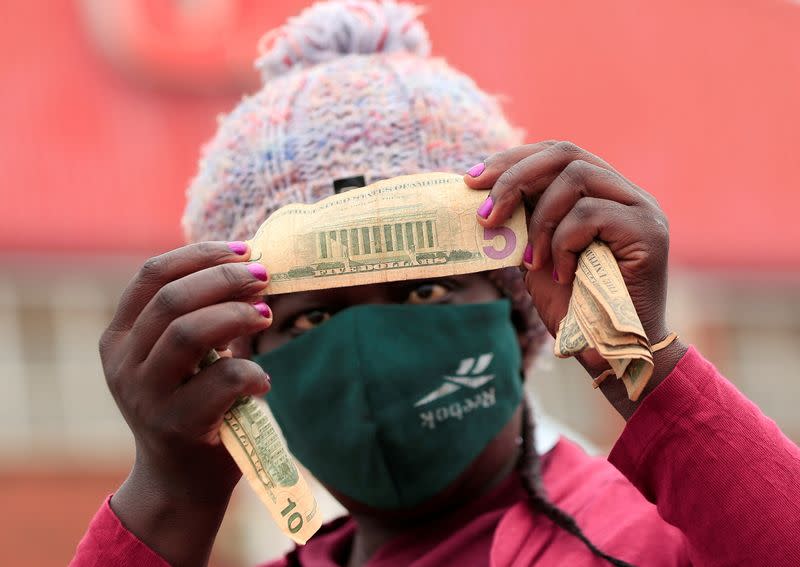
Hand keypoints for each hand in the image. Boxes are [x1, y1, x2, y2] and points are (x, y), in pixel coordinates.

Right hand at [100, 241, 272, 565]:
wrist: (180, 481)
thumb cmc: (191, 407)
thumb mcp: (180, 359)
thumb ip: (198, 316)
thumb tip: (250, 267)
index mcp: (120, 337)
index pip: (151, 275)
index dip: (199, 254)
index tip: (243, 250)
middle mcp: (124, 363)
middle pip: (171, 298)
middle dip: (224, 279)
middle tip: (264, 278)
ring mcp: (146, 396)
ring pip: (188, 332)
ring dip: (236, 315)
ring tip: (265, 317)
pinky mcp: (177, 425)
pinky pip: (220, 380)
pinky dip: (251, 372)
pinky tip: (263, 381)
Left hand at [465, 142, 686, 416]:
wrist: (612, 354)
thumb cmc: (575, 309)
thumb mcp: (539, 255)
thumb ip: (525, 221)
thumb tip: (481, 194)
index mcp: (601, 193)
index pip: (556, 154)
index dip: (512, 161)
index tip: (472, 182)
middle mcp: (625, 193)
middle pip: (565, 153)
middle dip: (514, 178)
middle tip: (485, 214)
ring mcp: (641, 208)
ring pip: (575, 179)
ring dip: (540, 220)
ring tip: (532, 259)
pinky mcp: (648, 230)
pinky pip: (589, 214)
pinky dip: (562, 243)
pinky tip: (560, 273)